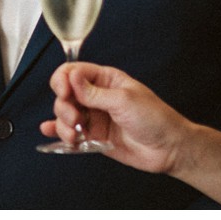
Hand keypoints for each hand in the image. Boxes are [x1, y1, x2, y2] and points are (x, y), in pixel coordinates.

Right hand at [39, 61, 190, 175]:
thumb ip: (94, 92)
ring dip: (63, 123)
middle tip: (75, 117)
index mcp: (105, 80)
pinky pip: (71, 133)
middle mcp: (97, 97)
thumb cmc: (155, 118)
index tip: (64, 92)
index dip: (63, 80)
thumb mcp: (124, 100)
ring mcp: (95, 117)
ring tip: (75, 134)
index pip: (74, 72)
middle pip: (65, 94)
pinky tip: (50, 132)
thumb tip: (71, 77)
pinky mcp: (94, 137)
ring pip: (66, 114)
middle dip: (64, 106)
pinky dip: (58, 133)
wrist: (169, 148)